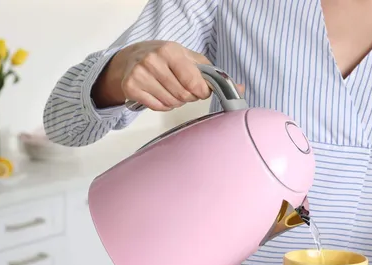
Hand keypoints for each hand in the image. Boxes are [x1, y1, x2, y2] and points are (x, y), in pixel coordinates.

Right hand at [93, 41, 243, 110]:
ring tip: (170, 90)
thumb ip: (212, 73)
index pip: (193, 82)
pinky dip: (163, 105)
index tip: (201, 90)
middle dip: (188, 97)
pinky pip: (157, 107)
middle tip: (184, 89)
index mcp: (170, 51)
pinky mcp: (131, 87)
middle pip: (183, 95)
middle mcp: (153, 61)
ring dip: (176, 101)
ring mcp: (140, 74)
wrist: (131, 58)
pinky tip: (160, 94)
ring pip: (171, 103)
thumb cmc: (165, 59)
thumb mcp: (189, 58)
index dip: (201, 91)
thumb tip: (239, 88)